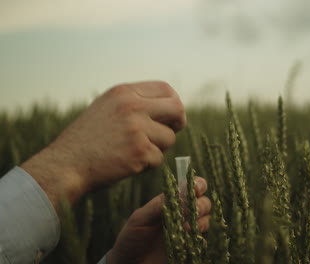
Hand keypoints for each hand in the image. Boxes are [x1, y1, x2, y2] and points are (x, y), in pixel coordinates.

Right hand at [21, 81, 185, 208]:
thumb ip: (134, 102)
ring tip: (134, 152)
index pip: (165, 88)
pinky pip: (159, 158)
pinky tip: (128, 164)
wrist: (65, 165)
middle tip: (171, 132)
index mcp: (124, 92)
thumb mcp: (106, 108)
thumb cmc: (87, 140)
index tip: (172, 116)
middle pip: (177, 109)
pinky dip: (148, 165)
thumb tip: (168, 105)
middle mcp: (132, 106)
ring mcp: (137, 128)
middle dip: (178, 123)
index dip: (173, 103)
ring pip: (169, 138)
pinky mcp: (139, 151)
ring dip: (158, 148)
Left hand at [106, 177, 210, 263]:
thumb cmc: (131, 238)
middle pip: (204, 203)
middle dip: (201, 204)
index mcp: (172, 203)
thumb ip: (158, 205)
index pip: (190, 189)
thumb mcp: (140, 218)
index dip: (198, 185)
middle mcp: (183, 216)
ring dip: (202, 222)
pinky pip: (203, 243)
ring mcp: (188, 233)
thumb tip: (180, 193)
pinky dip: (199, 241)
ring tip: (186, 228)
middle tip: (193, 211)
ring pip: (207, 221)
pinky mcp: (190, 249)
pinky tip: (188, 244)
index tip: (197, 189)